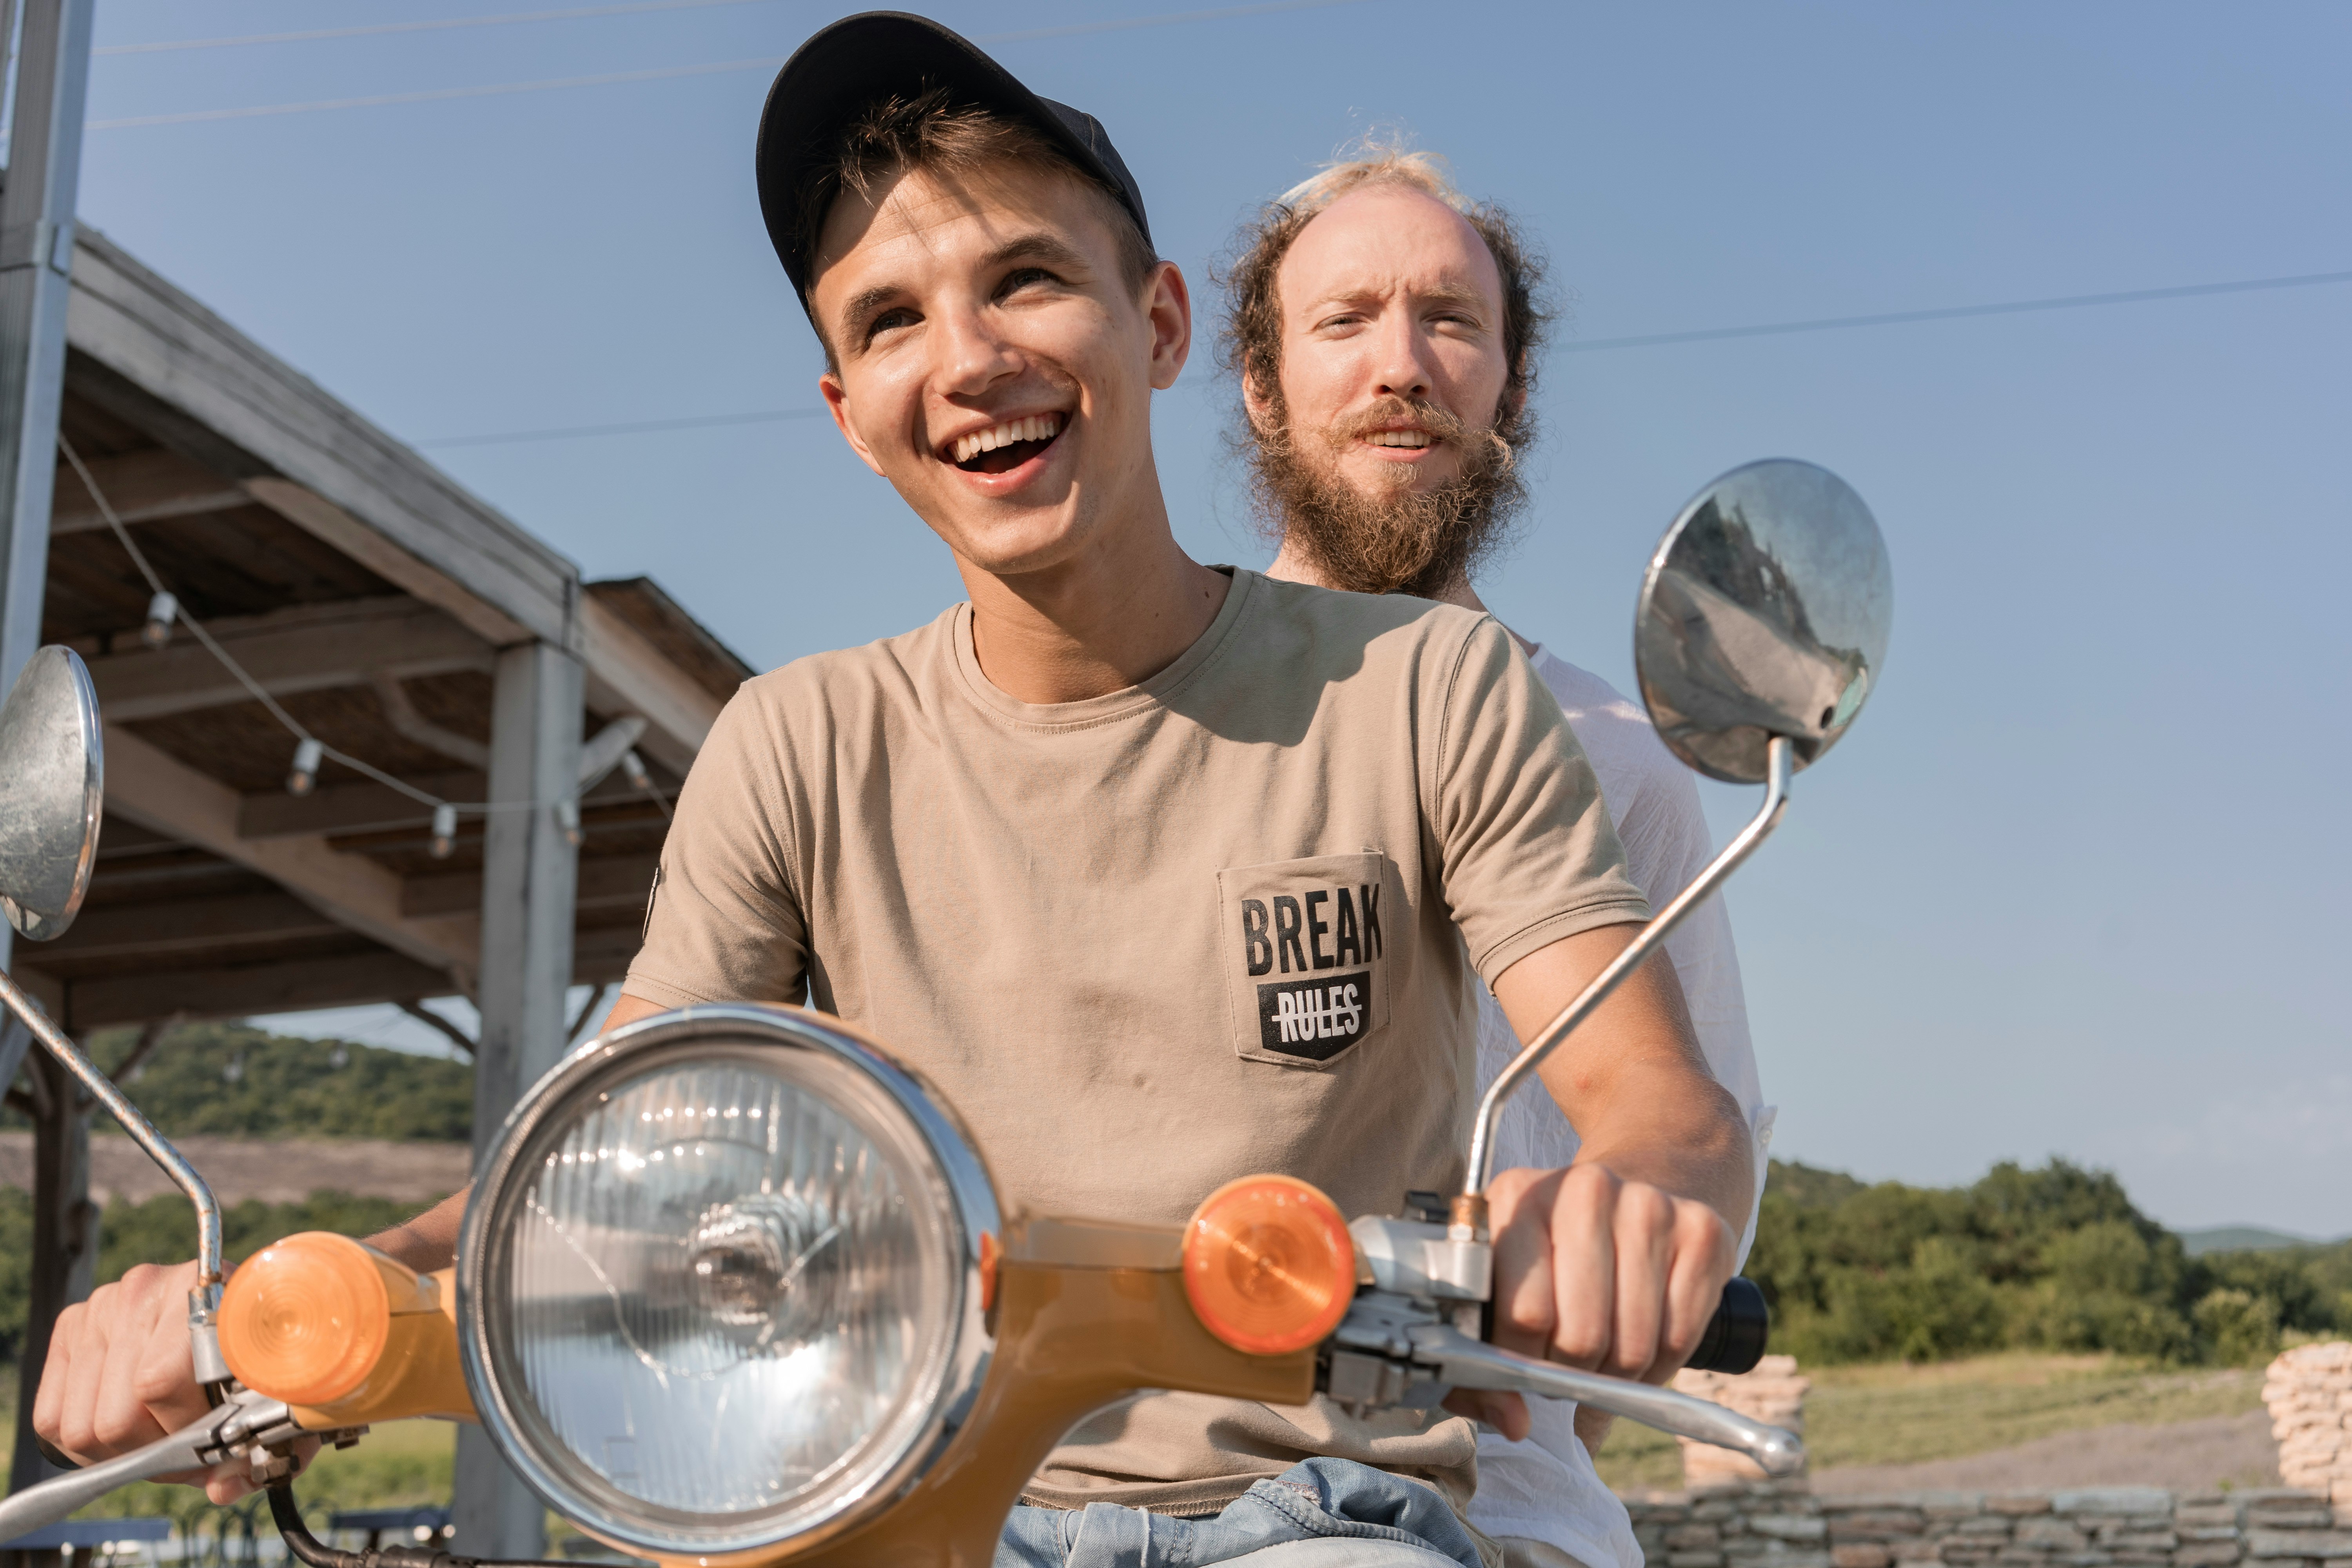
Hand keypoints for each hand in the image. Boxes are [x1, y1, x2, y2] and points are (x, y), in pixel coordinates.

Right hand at [31, 1259, 314, 1502]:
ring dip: (123, 1451)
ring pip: (82, 1426)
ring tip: (160, 1438)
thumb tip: (220, 1487)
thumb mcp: (278, 1392)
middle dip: (154, 1451)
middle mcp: (143, 1290)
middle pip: (117, 1416)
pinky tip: (129, 1427)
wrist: (247, 1301)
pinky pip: (51, 1417)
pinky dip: (87, 1443)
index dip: (184, 1433)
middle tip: (185, 1450)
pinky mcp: (71, 1326)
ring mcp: (101, 1306)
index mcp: (201, 1294)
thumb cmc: (262, 1351)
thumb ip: (263, 1442)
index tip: (212, 1445)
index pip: (159, 1385)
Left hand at [1443, 1162, 1735, 1440]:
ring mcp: (1650, 1205)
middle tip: (1568, 1363)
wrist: (1629, 1197)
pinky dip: (1660, 1365)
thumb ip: (1484, 1371)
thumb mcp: (1501, 1295)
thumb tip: (1515, 1424)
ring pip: (1634, 1345)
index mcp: (1519, 1198)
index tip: (1526, 1369)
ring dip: (1616, 1375)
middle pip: (1581, 1335)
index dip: (1525, 1364)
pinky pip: (1680, 1340)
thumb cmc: (1550, 1261)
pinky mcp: (1704, 1231)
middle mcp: (1585, 1189)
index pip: (1525, 1313)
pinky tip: (1642, 1343)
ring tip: (1601, 1355)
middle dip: (1572, 1373)